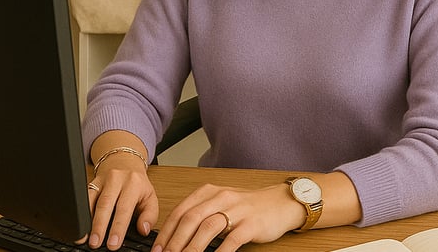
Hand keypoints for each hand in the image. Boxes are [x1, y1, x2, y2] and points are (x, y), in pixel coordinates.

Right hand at [86, 155, 159, 249]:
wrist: (126, 163)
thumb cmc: (138, 185)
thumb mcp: (150, 198)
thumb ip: (150, 215)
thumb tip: (143, 229)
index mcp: (133, 183)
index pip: (125, 207)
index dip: (118, 227)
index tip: (113, 244)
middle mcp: (117, 179)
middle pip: (106, 203)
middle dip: (99, 225)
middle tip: (96, 243)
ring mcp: (102, 180)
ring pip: (92, 200)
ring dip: (87, 220)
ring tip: (84, 238)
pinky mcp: (91, 183)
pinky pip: (84, 197)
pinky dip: (81, 213)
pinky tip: (79, 225)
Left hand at [151, 182, 305, 251]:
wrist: (279, 203)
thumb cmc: (247, 206)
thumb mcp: (221, 203)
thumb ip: (200, 214)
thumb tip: (175, 237)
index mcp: (210, 191)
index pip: (182, 210)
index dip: (167, 231)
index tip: (157, 248)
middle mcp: (222, 197)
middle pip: (191, 218)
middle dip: (175, 241)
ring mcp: (237, 210)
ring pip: (208, 227)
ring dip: (192, 247)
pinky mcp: (251, 224)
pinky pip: (232, 239)